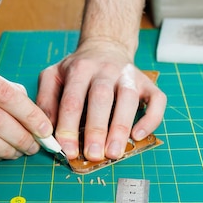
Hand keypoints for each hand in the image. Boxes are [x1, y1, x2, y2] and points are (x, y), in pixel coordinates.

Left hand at [36, 38, 165, 160]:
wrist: (105, 47)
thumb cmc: (77, 70)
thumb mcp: (53, 77)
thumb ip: (46, 101)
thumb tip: (45, 131)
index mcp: (79, 69)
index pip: (72, 100)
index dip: (69, 127)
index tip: (68, 151)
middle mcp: (105, 70)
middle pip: (101, 98)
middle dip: (96, 129)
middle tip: (92, 155)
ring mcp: (128, 75)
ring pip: (128, 99)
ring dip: (121, 127)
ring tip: (113, 153)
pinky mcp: (147, 83)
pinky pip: (156, 99)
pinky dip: (151, 119)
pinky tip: (139, 136)